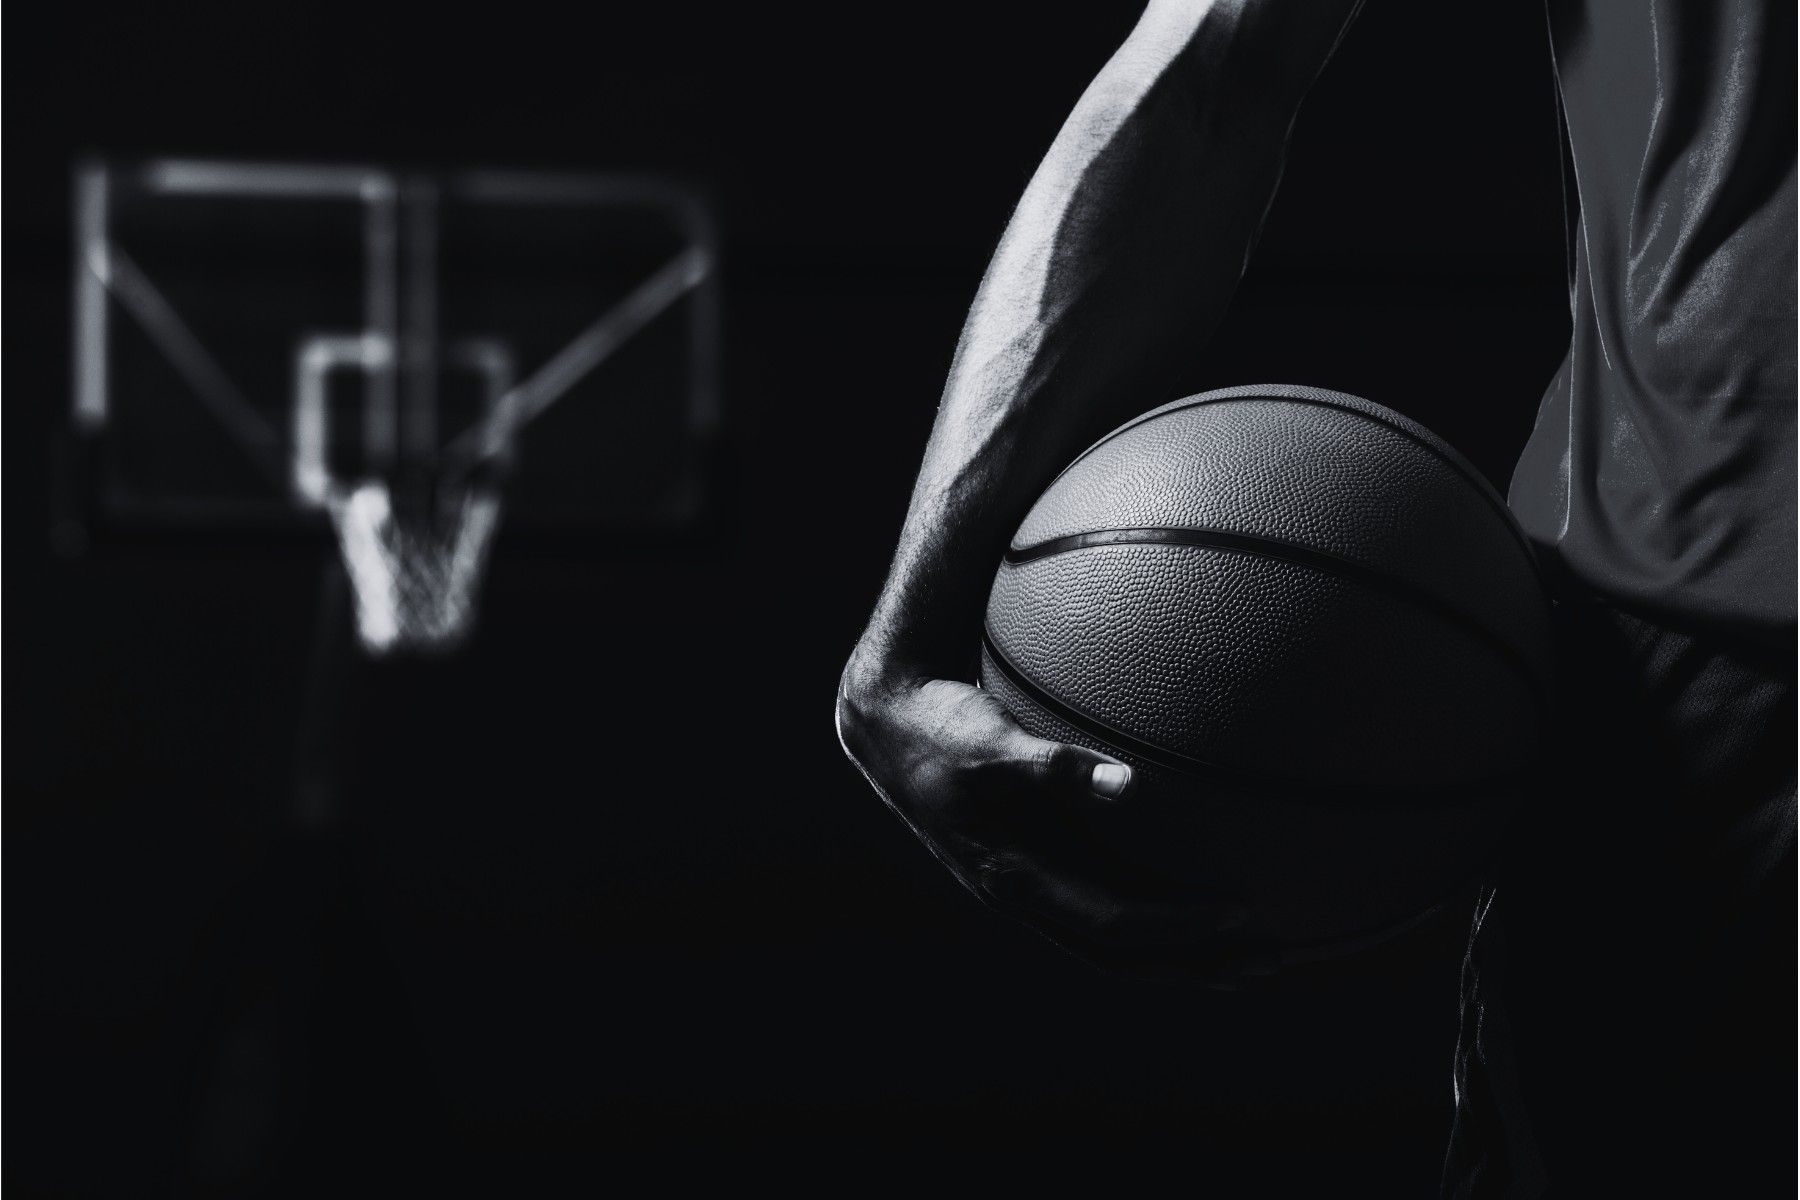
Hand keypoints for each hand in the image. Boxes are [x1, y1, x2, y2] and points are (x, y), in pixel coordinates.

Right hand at [835, 656, 1274, 985]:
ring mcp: (1035, 887)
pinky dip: (1156, 924)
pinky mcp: (1040, 864)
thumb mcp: (988, 745)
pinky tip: (1195, 911)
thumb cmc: (939, 730)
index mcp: (1016, 880)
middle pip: (1125, 957)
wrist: (890, 727)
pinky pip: (1108, 909)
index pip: (1112, 926)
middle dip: (1197, 963)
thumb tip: (1127, 785)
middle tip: (1274, 959)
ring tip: (1251, 956)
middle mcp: (1029, 897)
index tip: (1239, 913)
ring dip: (1184, 955)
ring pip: (1117, 945)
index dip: (1177, 927)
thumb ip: (1051, 768)